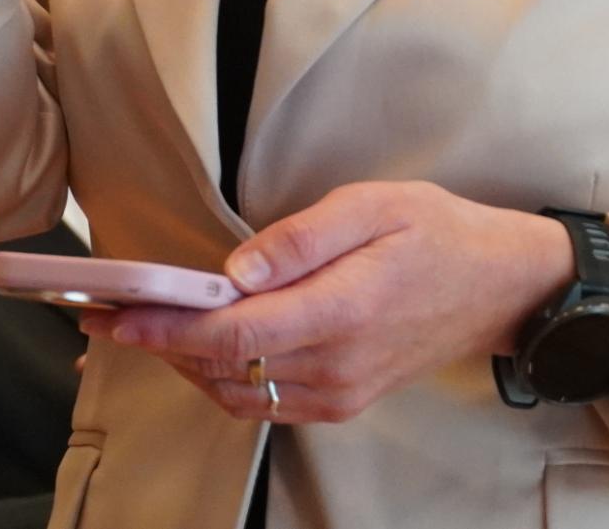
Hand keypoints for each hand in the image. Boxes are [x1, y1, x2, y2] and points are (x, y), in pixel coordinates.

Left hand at [83, 182, 575, 424]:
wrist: (500, 288)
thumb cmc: (440, 234)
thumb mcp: (377, 205)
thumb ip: (303, 236)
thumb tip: (236, 269)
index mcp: (341, 310)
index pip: (231, 333)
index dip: (164, 327)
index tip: (114, 313)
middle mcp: (336, 364)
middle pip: (222, 366)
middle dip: (158, 343)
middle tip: (108, 313)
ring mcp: (340, 392)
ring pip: (237, 392)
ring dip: (186, 364)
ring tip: (149, 327)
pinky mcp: (344, 402)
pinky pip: (267, 404)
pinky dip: (223, 380)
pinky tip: (204, 350)